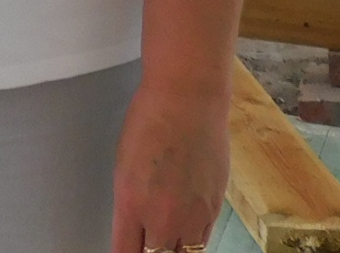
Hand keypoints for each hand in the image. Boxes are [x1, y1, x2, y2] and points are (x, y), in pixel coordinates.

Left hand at [109, 81, 228, 252]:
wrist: (188, 101)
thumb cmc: (149, 122)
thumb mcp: (124, 165)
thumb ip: (130, 204)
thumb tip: (136, 227)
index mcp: (130, 203)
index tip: (127, 251)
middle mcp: (162, 216)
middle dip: (150, 252)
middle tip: (147, 243)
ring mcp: (192, 215)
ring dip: (173, 248)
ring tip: (166, 238)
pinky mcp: (214, 209)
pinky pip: (202, 239)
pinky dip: (192, 239)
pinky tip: (185, 229)